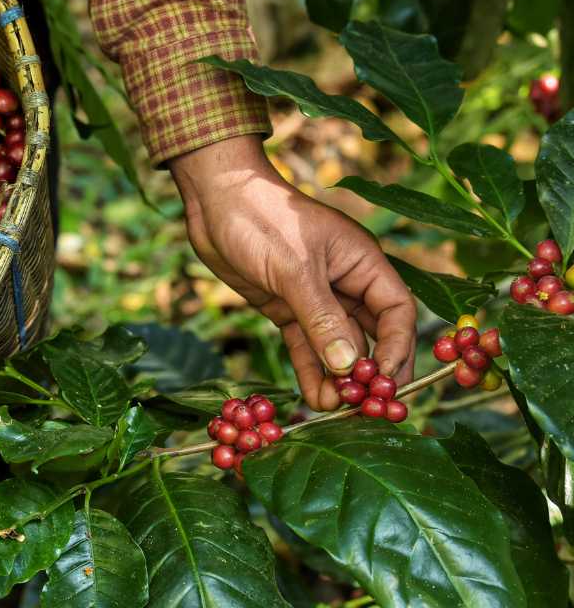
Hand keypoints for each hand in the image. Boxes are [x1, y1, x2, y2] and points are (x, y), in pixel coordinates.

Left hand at [170, 136, 415, 410]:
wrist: (215, 201)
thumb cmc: (262, 219)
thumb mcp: (295, 268)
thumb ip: (323, 318)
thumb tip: (350, 367)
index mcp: (362, 262)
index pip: (396, 311)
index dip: (397, 348)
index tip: (385, 383)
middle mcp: (345, 282)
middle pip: (372, 334)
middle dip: (370, 371)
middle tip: (367, 407)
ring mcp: (315, 297)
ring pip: (337, 346)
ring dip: (338, 378)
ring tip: (335, 410)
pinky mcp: (287, 307)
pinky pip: (307, 346)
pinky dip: (311, 371)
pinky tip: (314, 399)